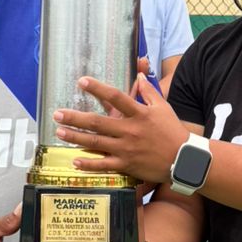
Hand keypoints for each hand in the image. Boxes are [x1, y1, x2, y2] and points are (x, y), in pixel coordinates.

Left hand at [53, 75, 185, 183]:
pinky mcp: (127, 165)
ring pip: (96, 143)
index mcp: (139, 114)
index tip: (82, 81)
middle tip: (57, 113)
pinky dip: (89, 164)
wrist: (184, 159)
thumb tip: (139, 76)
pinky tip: (74, 161)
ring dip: (76, 137)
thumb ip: (149, 92)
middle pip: (98, 122)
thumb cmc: (173, 131)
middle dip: (75, 117)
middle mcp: (130, 130)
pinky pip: (104, 165)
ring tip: (59, 132)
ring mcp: (127, 149)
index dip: (98, 88)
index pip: (116, 97)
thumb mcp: (163, 107)